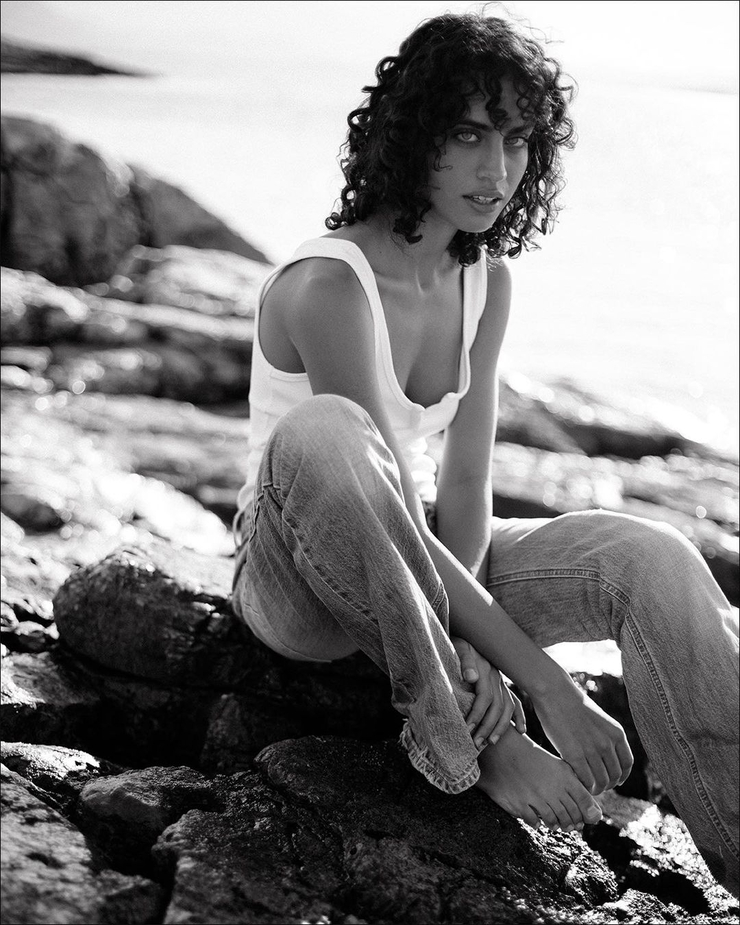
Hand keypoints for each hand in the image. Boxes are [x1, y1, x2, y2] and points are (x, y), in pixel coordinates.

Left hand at [452, 636, 526, 749]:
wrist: (468, 629)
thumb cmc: (459, 640)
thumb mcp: (459, 647)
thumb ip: (464, 661)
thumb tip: (471, 677)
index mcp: (486, 669)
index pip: (484, 699)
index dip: (476, 715)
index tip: (468, 730)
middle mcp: (496, 676)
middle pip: (497, 707)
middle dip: (488, 727)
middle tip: (477, 745)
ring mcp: (500, 679)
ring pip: (507, 706)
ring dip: (501, 726)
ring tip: (491, 742)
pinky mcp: (500, 681)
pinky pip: (514, 700)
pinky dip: (518, 715)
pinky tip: (520, 729)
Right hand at [531, 667, 633, 793]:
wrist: (555, 692)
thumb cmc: (573, 705)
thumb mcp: (599, 719)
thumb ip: (607, 737)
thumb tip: (608, 757)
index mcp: (617, 733)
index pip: (627, 764)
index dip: (621, 776)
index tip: (614, 781)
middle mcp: (607, 743)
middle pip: (614, 776)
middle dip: (607, 784)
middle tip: (597, 786)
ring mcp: (591, 749)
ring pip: (601, 781)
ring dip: (595, 788)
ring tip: (587, 787)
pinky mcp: (574, 754)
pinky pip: (585, 779)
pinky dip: (583, 785)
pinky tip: (577, 783)